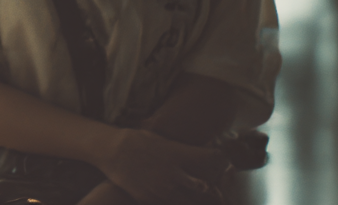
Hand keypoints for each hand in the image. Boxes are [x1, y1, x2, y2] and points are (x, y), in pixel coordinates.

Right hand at [95, 128, 229, 204]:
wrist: (111, 150)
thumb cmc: (136, 141)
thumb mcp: (162, 139)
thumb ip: (181, 150)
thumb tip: (198, 154)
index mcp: (177, 154)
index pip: (210, 158)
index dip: (223, 161)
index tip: (226, 164)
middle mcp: (173, 173)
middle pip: (204, 187)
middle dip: (213, 190)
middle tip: (216, 190)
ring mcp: (161, 188)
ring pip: (189, 200)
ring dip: (195, 199)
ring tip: (196, 196)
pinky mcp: (149, 198)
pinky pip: (168, 204)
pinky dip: (174, 201)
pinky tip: (174, 197)